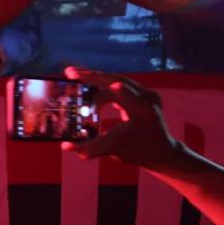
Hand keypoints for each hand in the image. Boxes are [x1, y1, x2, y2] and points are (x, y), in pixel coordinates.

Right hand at [60, 67, 180, 168]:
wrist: (160, 151)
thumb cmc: (135, 152)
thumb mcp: (111, 150)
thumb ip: (88, 147)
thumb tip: (64, 145)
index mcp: (144, 113)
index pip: (129, 97)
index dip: (120, 92)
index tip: (110, 84)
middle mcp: (148, 99)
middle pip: (118, 81)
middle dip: (92, 76)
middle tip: (70, 72)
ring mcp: (146, 93)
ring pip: (116, 79)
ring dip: (94, 78)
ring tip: (74, 76)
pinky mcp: (141, 92)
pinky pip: (119, 83)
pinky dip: (102, 85)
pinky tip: (87, 85)